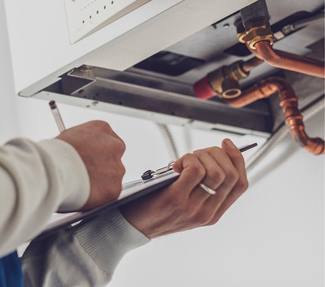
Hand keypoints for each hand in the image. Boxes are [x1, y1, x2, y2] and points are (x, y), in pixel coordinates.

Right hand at [56, 120, 125, 210]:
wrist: (55, 169)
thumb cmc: (56, 152)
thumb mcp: (69, 136)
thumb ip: (83, 142)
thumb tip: (82, 150)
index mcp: (102, 129)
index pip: (107, 138)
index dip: (97, 149)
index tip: (90, 156)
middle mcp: (115, 146)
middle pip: (113, 156)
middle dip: (102, 164)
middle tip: (87, 171)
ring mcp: (117, 168)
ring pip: (112, 176)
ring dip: (100, 180)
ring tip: (81, 182)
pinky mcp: (114, 188)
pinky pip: (108, 192)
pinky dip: (98, 195)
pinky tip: (85, 192)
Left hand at [120, 139, 248, 238]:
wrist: (131, 226)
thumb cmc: (154, 208)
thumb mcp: (186, 203)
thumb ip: (200, 187)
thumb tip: (211, 155)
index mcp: (213, 213)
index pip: (240, 184)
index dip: (237, 159)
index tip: (226, 144)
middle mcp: (207, 212)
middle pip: (230, 175)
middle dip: (217, 154)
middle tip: (198, 153)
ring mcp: (193, 207)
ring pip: (216, 171)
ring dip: (201, 155)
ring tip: (185, 159)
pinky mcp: (176, 199)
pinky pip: (195, 170)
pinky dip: (188, 159)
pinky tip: (176, 164)